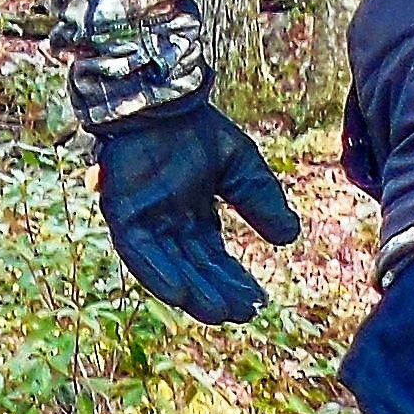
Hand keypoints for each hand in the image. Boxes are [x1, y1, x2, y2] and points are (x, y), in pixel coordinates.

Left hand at [93, 99, 301, 322]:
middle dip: (218, 292)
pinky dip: (157, 274)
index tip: (257, 301)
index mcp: (194, 215)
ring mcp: (145, 221)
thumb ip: (260, 200)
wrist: (159, 100)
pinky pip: (137, 253)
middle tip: (242, 313)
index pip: (216, 257)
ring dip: (192, 292)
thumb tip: (290, 237)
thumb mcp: (240, 166)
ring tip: (217, 313)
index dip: (235, 280)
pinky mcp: (122, 214)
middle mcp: (169, 225)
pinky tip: (180, 295)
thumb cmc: (194, 128)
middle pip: (195, 268)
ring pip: (169, 267)